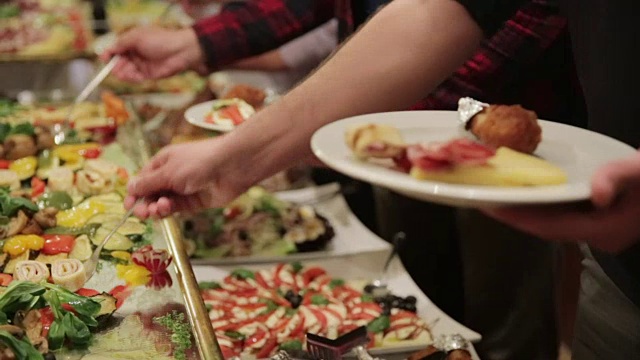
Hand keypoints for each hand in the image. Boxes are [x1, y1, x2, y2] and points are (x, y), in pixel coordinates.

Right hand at [102, 27, 206, 81]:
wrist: (180, 51)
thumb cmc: (160, 40)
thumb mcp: (137, 37)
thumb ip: (122, 43)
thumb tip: (109, 49)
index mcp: (132, 41)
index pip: (116, 49)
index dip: (108, 54)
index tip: (103, 59)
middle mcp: (136, 53)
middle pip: (118, 62)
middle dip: (114, 66)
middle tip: (114, 68)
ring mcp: (141, 64)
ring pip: (125, 71)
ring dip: (122, 73)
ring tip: (123, 73)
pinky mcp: (148, 74)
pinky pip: (135, 78)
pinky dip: (131, 78)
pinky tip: (132, 77)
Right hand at [123, 138, 249, 218]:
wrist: (231, 166)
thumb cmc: (198, 162)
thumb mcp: (168, 171)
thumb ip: (149, 183)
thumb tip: (130, 188)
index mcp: (162, 163)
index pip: (142, 180)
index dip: (134, 193)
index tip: (129, 206)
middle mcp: (171, 176)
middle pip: (151, 194)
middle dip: (145, 204)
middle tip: (143, 213)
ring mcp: (183, 190)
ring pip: (163, 204)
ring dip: (157, 208)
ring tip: (158, 209)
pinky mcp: (194, 202)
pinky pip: (177, 209)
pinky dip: (169, 211)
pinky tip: (166, 209)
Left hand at [483, 149, 639, 252]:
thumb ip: (621, 177)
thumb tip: (598, 193)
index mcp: (606, 229)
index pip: (550, 227)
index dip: (517, 218)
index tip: (489, 207)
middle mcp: (600, 236)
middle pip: (545, 227)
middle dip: (514, 215)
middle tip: (482, 200)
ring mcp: (601, 230)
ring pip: (552, 222)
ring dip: (525, 210)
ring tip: (496, 196)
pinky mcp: (601, 220)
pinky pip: (562, 215)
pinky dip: (541, 204)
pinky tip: (528, 190)